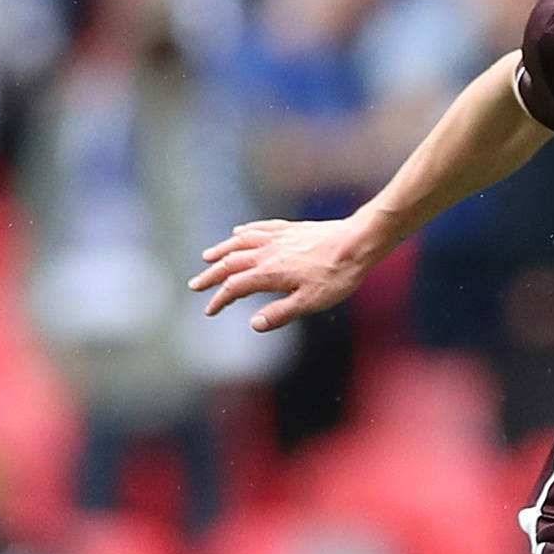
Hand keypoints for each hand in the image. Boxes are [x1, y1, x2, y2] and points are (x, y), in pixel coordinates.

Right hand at [190, 216, 376, 332]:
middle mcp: (267, 252)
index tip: (210, 311)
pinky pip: (260, 228)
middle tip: (195, 285)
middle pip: (230, 263)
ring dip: (222, 250)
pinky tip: (239, 232)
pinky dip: (245, 231)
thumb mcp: (311, 302)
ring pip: (241, 242)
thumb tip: (254, 325)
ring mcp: (278, 238)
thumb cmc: (337, 275)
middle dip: (211, 276)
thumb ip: (281, 313)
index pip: (234, 287)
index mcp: (268, 273)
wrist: (358, 242)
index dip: (219, 300)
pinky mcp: (291, 229)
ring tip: (207, 257)